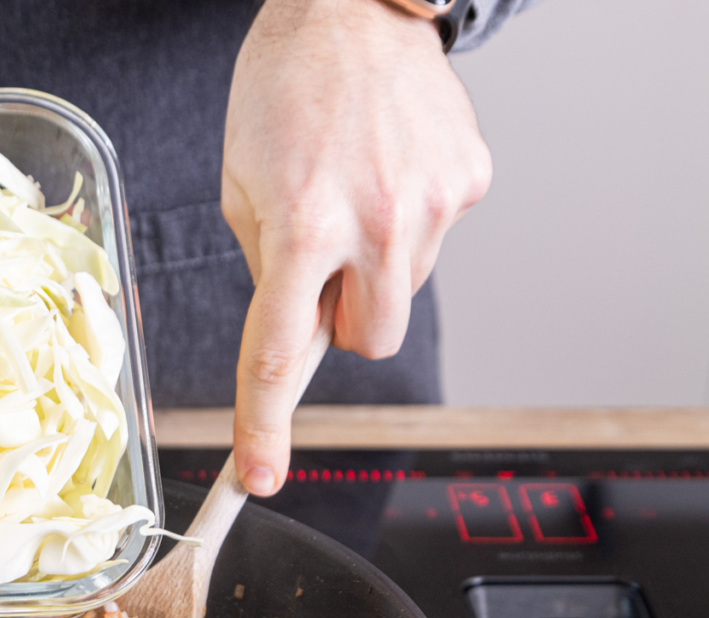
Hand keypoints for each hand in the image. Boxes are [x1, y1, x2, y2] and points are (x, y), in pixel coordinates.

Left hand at [222, 0, 491, 494]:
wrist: (352, 5)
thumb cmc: (280, 89)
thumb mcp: (240, 187)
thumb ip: (266, 269)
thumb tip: (295, 330)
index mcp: (303, 227)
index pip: (280, 355)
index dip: (265, 426)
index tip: (258, 478)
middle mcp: (377, 223)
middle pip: (367, 342)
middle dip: (339, 322)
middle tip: (318, 265)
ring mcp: (433, 203)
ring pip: (401, 294)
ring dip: (371, 271)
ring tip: (351, 195)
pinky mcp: (468, 181)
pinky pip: (433, 242)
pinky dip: (405, 226)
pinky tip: (386, 171)